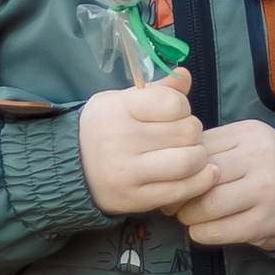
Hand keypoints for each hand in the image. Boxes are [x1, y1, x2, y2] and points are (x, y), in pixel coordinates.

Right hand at [78, 69, 212, 217]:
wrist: (72, 168)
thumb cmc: (104, 128)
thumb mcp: (122, 101)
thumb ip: (157, 90)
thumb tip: (185, 75)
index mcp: (118, 109)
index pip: (173, 104)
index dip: (183, 107)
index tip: (175, 114)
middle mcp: (121, 140)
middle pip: (186, 132)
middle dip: (193, 132)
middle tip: (184, 136)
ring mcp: (127, 173)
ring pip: (188, 162)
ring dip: (199, 157)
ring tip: (191, 155)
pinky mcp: (135, 199)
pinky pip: (182, 190)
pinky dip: (200, 181)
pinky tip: (202, 173)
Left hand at [182, 120, 274, 252]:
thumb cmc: (259, 171)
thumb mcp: (240, 147)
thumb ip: (209, 150)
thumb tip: (166, 166)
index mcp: (251, 133)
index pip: (200, 150)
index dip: (180, 169)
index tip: (172, 182)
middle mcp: (261, 157)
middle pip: (202, 177)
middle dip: (180, 195)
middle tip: (174, 205)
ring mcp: (267, 190)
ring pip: (207, 205)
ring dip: (189, 216)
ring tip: (188, 217)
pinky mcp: (266, 221)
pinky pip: (219, 231)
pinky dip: (201, 233)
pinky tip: (201, 229)